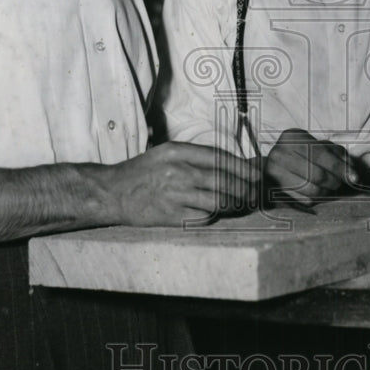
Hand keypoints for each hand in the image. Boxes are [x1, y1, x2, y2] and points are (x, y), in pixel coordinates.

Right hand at [105, 141, 258, 226]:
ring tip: (239, 205)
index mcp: (178, 151)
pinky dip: (213, 216)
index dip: (244, 167)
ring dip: (234, 205)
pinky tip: (213, 213)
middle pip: (225, 181)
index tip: (257, 174)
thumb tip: (234, 163)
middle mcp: (178, 171)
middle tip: (253, 194)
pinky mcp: (171, 216)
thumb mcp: (167, 153)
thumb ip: (196, 156)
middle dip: (245, 189)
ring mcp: (175, 195)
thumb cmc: (143, 172)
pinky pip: (204, 217)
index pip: (221, 157)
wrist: (113, 192)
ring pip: (219, 201)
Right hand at [263, 128, 358, 206]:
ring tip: (328, 188)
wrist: (277, 161)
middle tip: (338, 183)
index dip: (341, 168)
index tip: (355, 178)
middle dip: (334, 182)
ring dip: (326, 192)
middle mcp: (280, 153)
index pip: (321, 154)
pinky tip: (316, 193)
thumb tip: (353, 176)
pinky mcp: (274, 189)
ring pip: (311, 190)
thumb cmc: (304, 152)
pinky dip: (314, 199)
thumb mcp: (320, 147)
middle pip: (317, 174)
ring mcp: (274, 172)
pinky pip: (303, 200)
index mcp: (292, 137)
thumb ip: (339, 157)